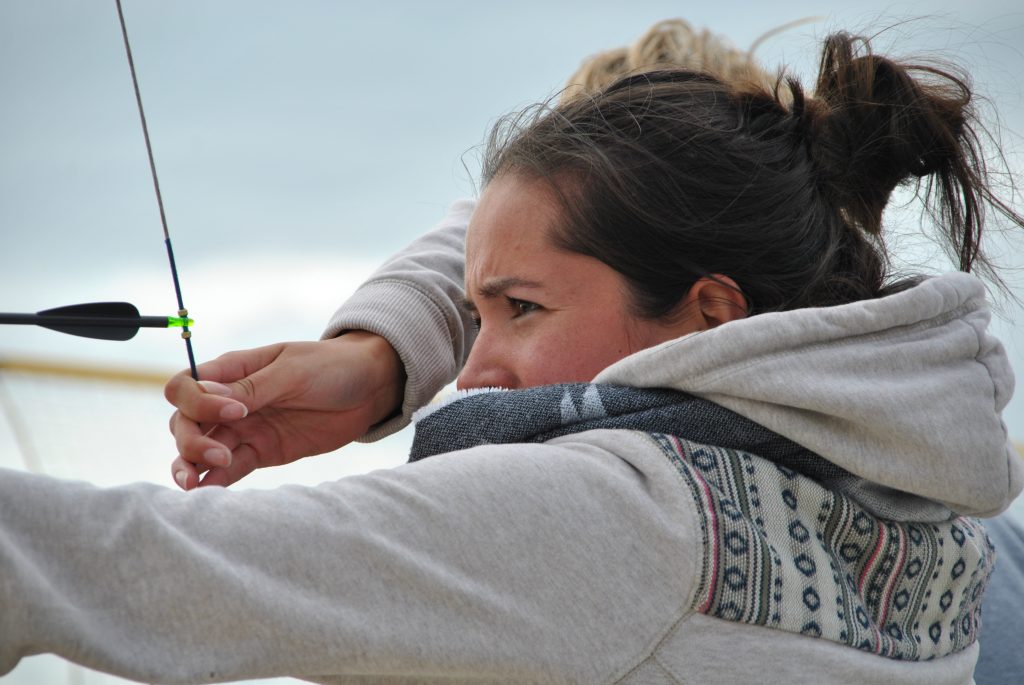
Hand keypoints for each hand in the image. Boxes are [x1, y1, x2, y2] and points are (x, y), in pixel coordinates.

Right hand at [164, 332, 404, 488]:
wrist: (370, 388)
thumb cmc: (331, 366)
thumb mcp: (293, 370)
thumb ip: (252, 387)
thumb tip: (206, 395)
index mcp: (233, 371)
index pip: (186, 387)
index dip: (197, 402)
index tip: (235, 411)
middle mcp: (230, 401)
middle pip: (185, 422)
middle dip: (190, 441)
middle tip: (219, 455)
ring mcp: (244, 429)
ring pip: (199, 449)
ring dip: (191, 465)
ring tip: (195, 484)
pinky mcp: (262, 452)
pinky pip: (229, 469)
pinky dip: (215, 480)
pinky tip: (209, 491)